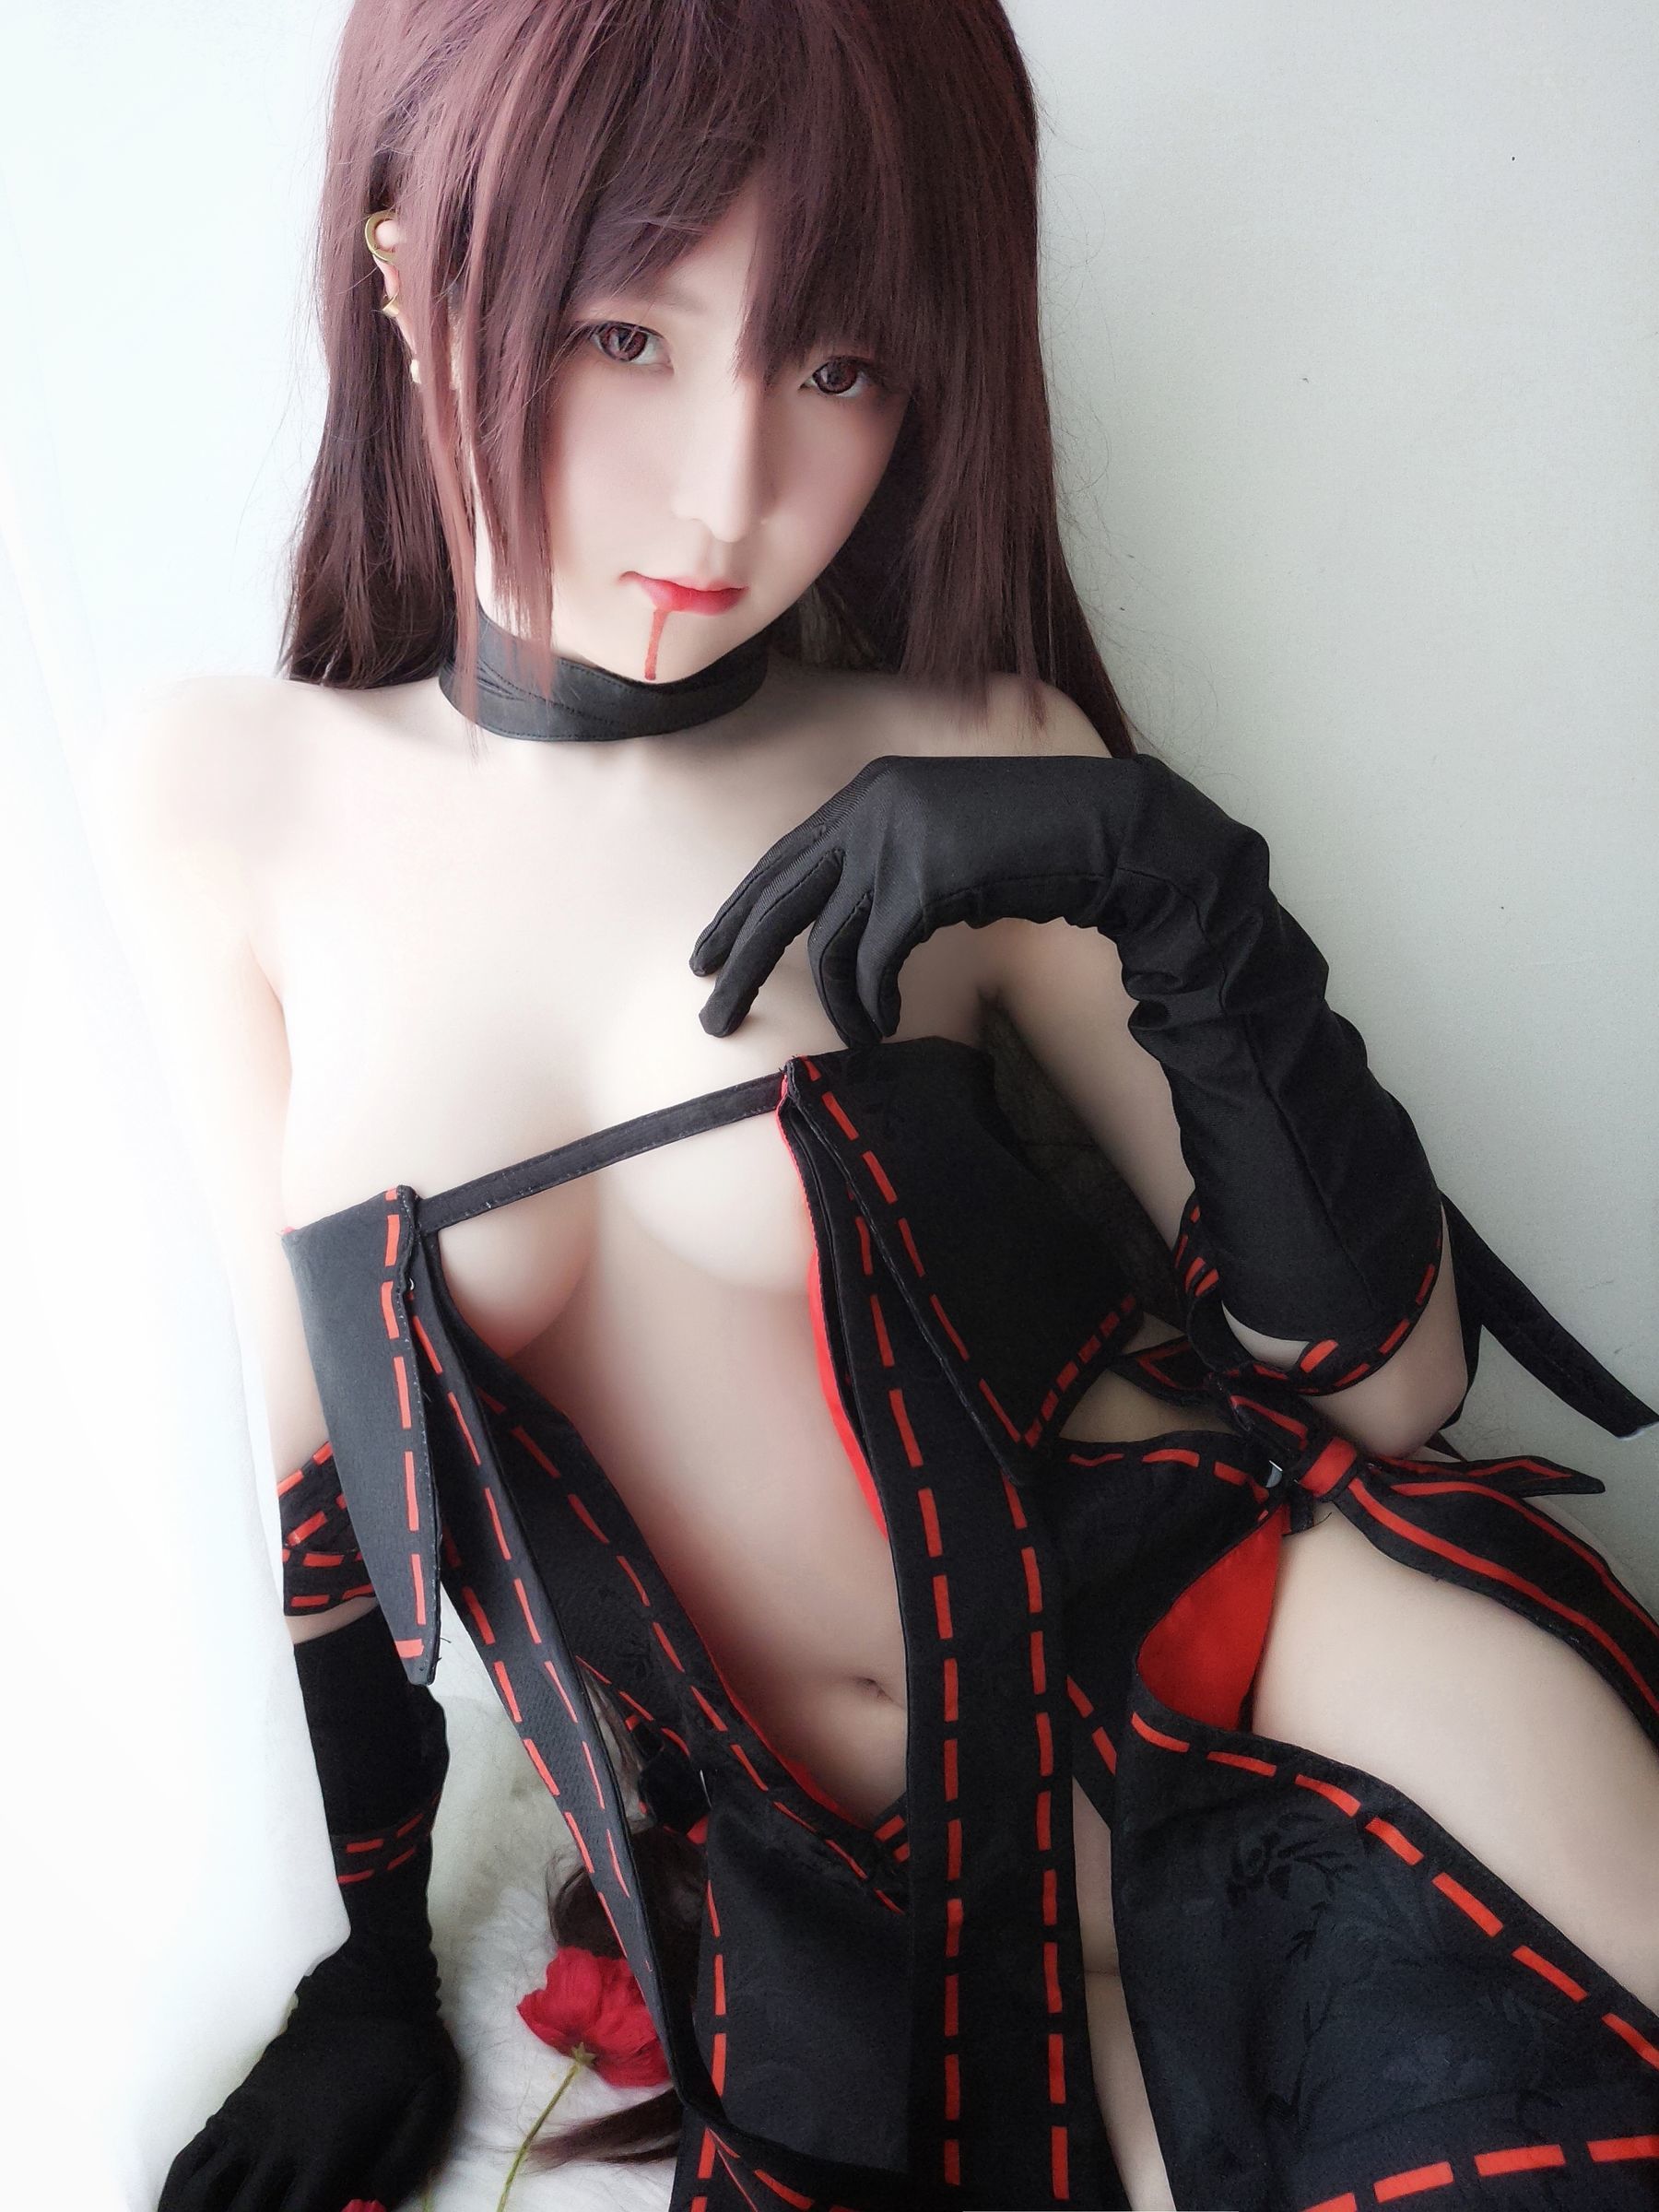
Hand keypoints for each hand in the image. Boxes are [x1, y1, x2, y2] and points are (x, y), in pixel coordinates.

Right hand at [157, 2006, 460, 2211]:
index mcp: (327, 2150)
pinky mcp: (235, 2107)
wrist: (362, 1989)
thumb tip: (372, 2206)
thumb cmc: (401, 2049)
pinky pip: (192, 2161)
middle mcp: (280, 2144)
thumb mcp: (427, 2100)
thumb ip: (403, 2161)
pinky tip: (193, 2204)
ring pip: (206, 2195)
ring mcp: (250, 2125)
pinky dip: (185, 2191)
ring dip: (211, 2211)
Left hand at [689, 751, 1150, 1046]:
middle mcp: (870, 807)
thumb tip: (839, 930)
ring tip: (853, 1037)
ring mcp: (896, 839)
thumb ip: (887, 867)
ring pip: (829, 942)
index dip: (739, 914)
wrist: (1102, 830)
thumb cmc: (1028, 848)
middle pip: (780, 898)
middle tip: (712, 1018)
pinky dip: (873, 1001)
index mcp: (867, 793)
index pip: (781, 861)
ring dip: (837, 1004)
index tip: (708, 958)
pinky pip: (875, 959)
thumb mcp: (941, 845)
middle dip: (739, 963)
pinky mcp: (924, 878)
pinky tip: (883, 1025)